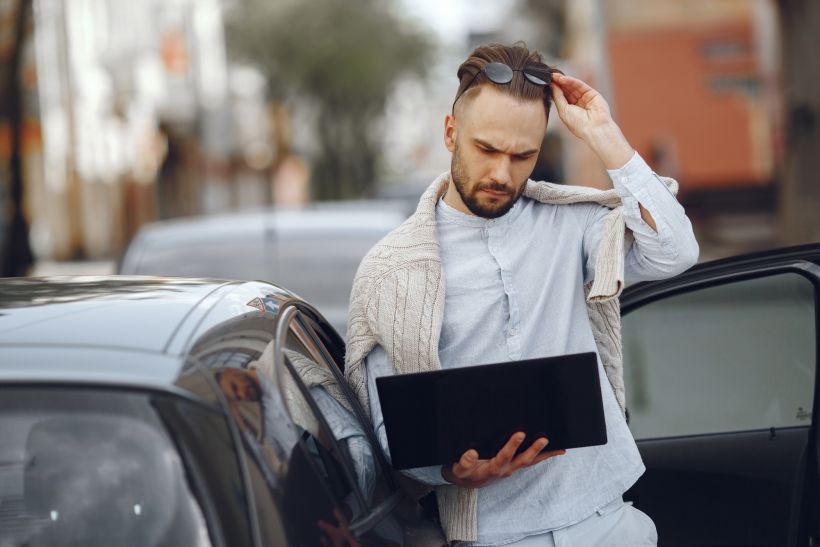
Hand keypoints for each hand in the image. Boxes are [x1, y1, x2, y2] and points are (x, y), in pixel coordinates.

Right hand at [441, 432, 564, 488]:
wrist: (467, 481)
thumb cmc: (464, 472)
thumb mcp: (459, 469)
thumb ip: (465, 462)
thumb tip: (472, 453)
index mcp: (492, 469)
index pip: (504, 457)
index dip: (512, 446)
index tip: (519, 434)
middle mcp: (506, 469)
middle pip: (523, 461)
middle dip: (535, 450)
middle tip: (545, 439)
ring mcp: (511, 468)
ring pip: (530, 461)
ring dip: (545, 455)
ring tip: (560, 448)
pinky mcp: (513, 465)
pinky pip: (530, 460)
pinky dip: (542, 455)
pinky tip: (552, 448)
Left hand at [550, 73, 632, 168]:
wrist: (595, 128)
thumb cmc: (578, 124)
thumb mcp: (563, 110)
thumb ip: (558, 97)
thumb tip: (552, 86)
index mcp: (569, 110)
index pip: (561, 97)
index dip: (554, 90)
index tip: (546, 82)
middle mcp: (577, 104)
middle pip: (566, 90)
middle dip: (558, 83)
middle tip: (549, 76)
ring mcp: (585, 98)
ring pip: (572, 86)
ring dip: (563, 80)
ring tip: (554, 76)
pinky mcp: (592, 93)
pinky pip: (580, 85)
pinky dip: (571, 80)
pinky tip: (562, 79)